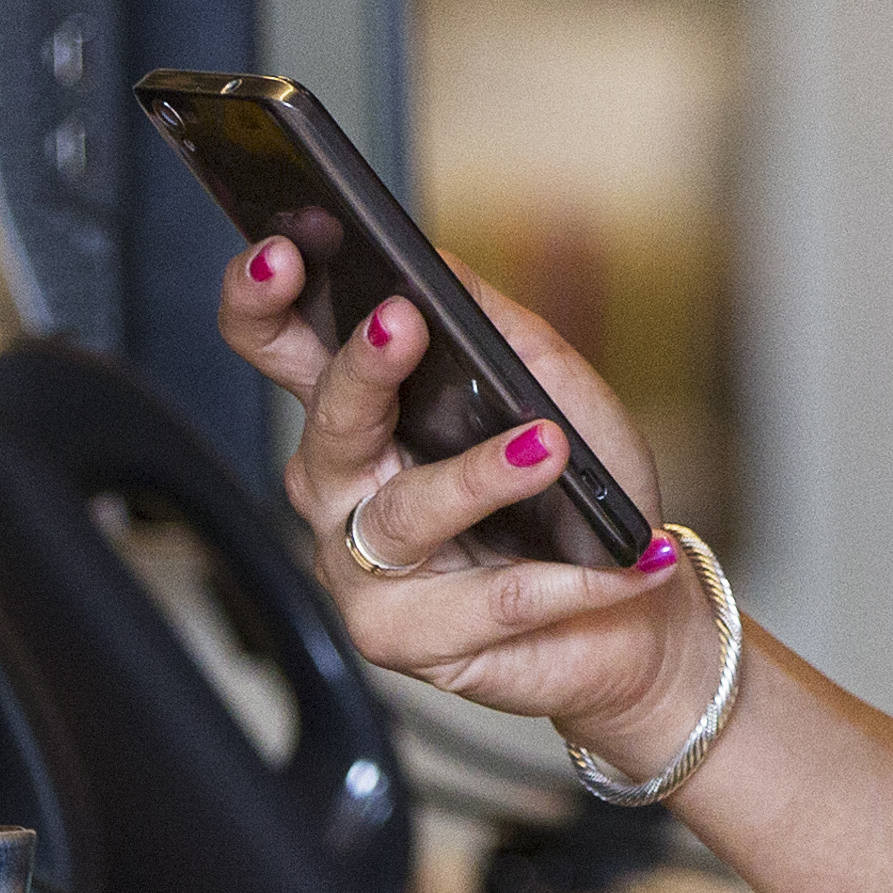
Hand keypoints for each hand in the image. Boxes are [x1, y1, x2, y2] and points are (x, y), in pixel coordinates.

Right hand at [211, 241, 707, 744]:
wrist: (631, 613)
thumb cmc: (577, 492)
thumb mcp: (545, 382)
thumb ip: (485, 320)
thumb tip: (431, 260)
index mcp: (361, 414)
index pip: (281, 345)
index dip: (261, 300)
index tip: (281, 255)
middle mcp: (342, 488)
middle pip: (327, 421)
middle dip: (360, 370)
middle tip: (402, 324)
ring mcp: (360, 568)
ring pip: (405, 512)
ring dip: (481, 478)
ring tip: (547, 449)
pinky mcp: (401, 638)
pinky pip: (482, 600)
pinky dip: (558, 580)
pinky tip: (610, 561)